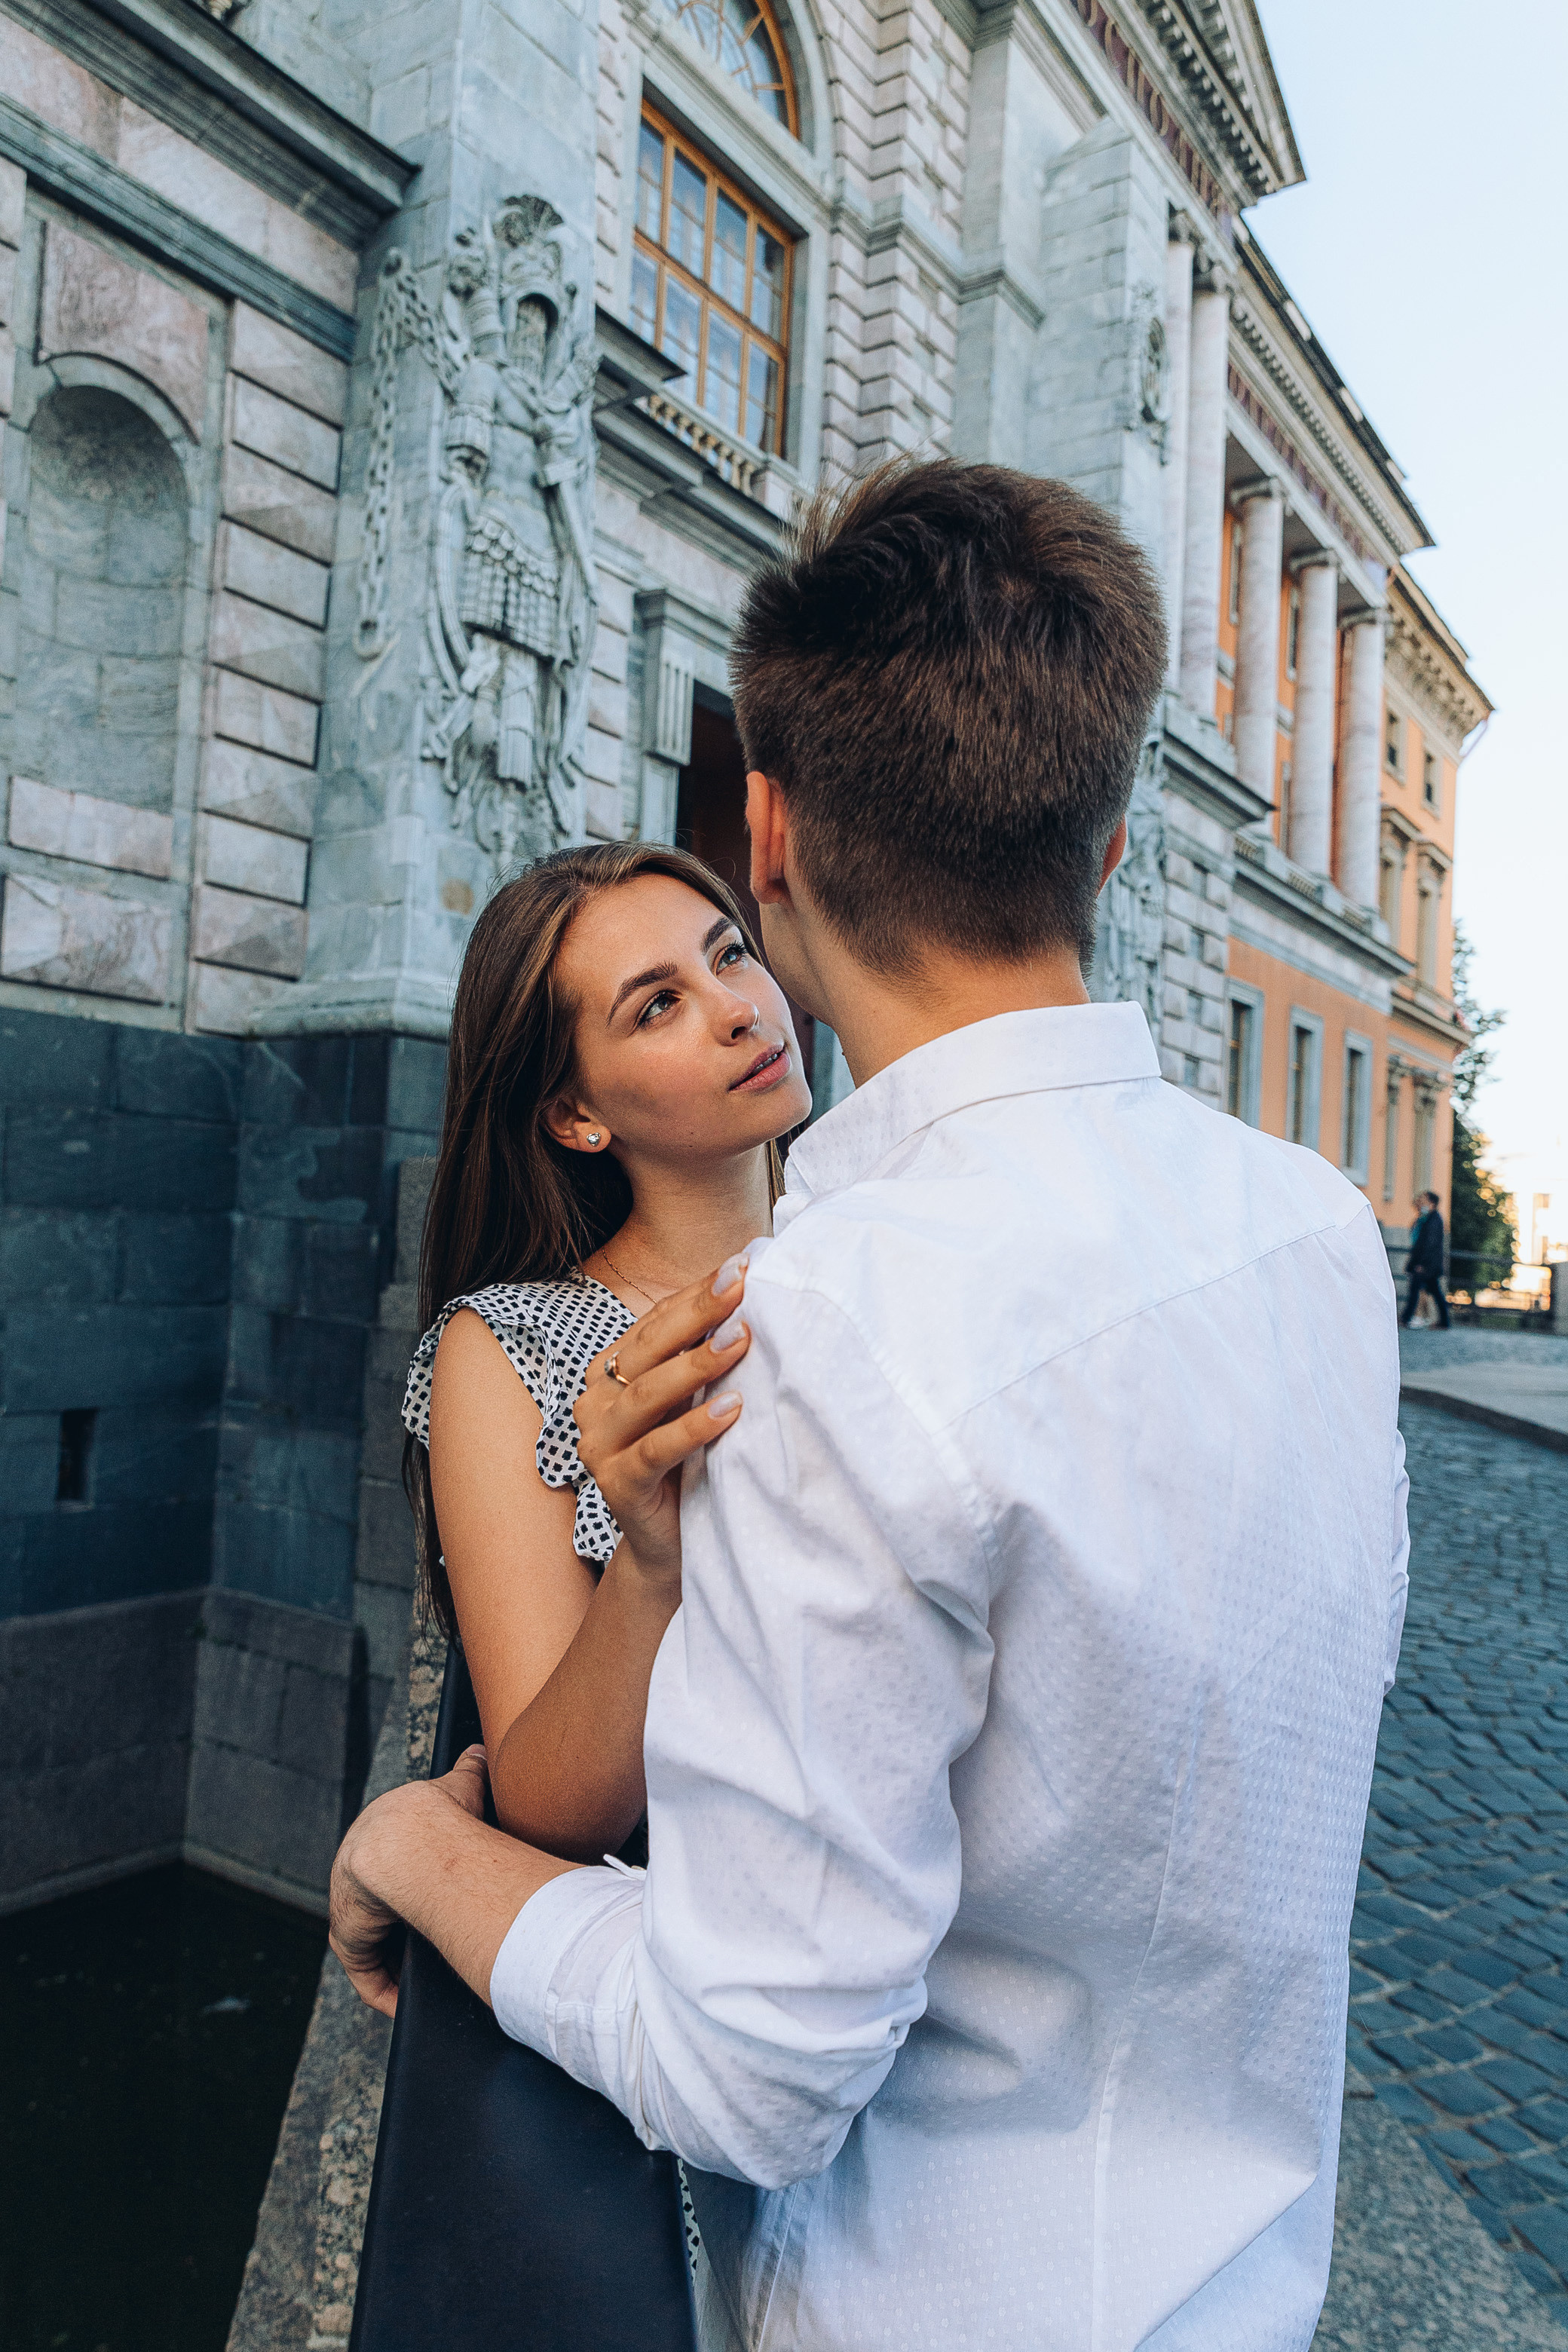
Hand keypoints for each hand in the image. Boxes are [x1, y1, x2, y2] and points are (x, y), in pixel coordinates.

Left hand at [329, 1745, 490, 2016]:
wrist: (412, 1844)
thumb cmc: (442, 1815)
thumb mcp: (461, 1785)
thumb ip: (469, 1768)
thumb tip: (480, 1748)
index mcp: (380, 1831)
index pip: (396, 1860)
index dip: (418, 1879)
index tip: (441, 1895)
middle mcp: (357, 1867)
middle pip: (383, 1903)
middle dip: (408, 1921)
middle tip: (442, 1935)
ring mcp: (349, 1903)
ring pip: (375, 1939)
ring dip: (398, 1957)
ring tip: (430, 1972)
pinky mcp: (348, 1938)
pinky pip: (367, 1971)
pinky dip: (388, 1989)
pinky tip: (410, 2000)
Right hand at [575, 1258, 751, 1579]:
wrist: (671, 1545)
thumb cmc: (691, 1461)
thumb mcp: (694, 1401)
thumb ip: (705, 1356)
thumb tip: (753, 1292)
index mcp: (611, 1373)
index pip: (656, 1323)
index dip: (696, 1294)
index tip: (742, 1265)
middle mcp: (596, 1403)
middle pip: (649, 1349)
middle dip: (698, 1314)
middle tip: (742, 1285)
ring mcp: (600, 1445)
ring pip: (647, 1395)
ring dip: (697, 1365)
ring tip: (741, 1340)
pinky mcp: (617, 1486)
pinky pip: (655, 1451)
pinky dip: (693, 1428)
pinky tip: (732, 1410)